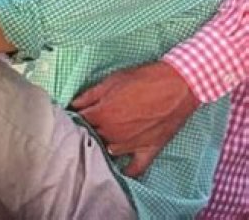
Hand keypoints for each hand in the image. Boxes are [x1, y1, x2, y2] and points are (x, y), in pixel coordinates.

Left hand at [72, 61, 198, 176]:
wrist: (176, 87)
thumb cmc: (143, 80)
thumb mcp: (111, 81)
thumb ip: (90, 95)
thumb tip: (74, 104)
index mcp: (102, 115)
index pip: (80, 120)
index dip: (76, 116)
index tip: (74, 114)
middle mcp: (114, 134)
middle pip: (93, 136)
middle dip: (88, 129)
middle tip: (88, 124)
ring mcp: (131, 145)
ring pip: (109, 151)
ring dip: (104, 145)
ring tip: (102, 137)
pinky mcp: (149, 151)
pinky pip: (135, 168)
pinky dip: (127, 169)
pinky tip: (121, 168)